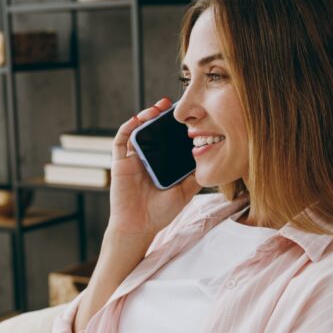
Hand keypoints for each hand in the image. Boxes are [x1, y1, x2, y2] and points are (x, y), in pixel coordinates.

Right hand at [108, 96, 201, 238]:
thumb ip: (195, 176)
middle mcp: (147, 159)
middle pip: (152, 131)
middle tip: (172, 104)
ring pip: (137, 131)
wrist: (139, 227)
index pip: (167, 139)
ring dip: (145, 116)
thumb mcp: (185, 192)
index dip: (174, 126)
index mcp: (161, 164)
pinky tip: (139, 118)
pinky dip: (129, 126)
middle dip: (161, 115)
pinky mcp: (120, 163)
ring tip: (157, 108)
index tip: (186, 115)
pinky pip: (121, 140)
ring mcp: (133, 160)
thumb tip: (212, 158)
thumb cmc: (160, 213)